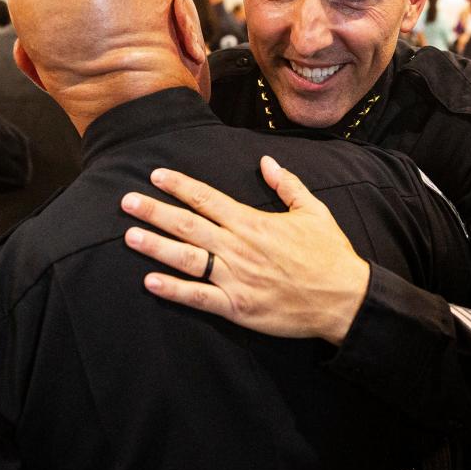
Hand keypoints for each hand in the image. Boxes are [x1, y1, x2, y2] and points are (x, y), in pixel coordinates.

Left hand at [122, 156, 370, 345]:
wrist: (345, 298)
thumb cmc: (330, 254)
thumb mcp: (313, 210)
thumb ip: (287, 184)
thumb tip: (266, 162)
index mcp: (253, 222)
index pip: (207, 198)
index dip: (179, 186)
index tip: (155, 175)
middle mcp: (238, 247)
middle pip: (188, 225)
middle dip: (154, 212)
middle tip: (126, 202)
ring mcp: (236, 278)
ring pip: (187, 259)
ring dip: (156, 246)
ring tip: (129, 236)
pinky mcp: (238, 307)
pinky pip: (199, 297)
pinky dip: (173, 290)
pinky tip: (150, 281)